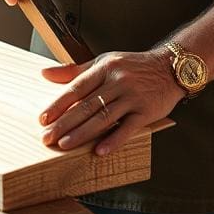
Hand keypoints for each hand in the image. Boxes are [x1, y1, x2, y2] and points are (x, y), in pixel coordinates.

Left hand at [39, 49, 184, 155]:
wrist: (170, 67)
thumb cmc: (132, 66)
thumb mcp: (104, 62)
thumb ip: (75, 71)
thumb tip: (45, 74)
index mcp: (104, 68)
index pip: (76, 88)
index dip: (58, 104)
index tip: (43, 119)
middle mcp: (117, 81)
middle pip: (87, 105)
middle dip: (65, 123)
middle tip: (47, 137)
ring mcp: (132, 96)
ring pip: (103, 117)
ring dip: (82, 133)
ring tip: (65, 145)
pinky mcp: (146, 111)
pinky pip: (128, 128)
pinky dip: (113, 140)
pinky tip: (99, 151)